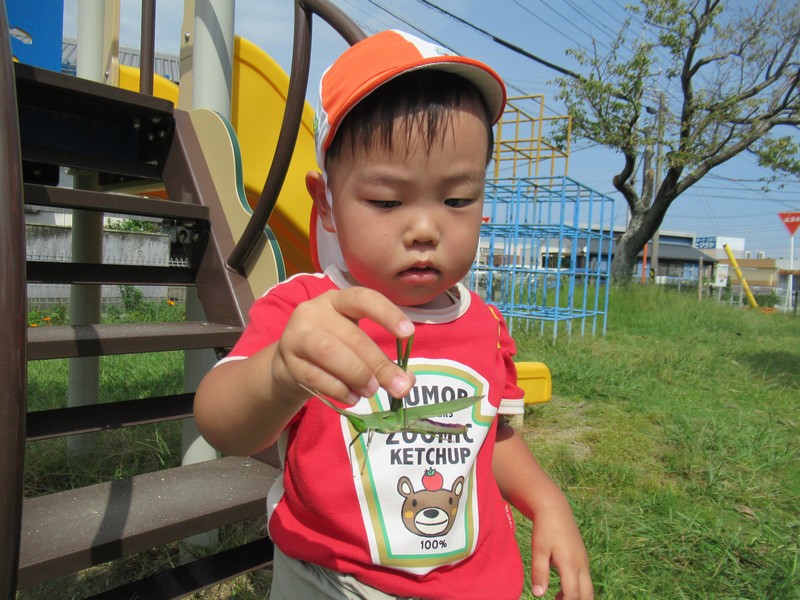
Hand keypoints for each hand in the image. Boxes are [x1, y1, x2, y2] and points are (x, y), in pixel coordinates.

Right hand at [271, 286, 415, 405]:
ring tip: (372, 391)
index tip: (408, 333)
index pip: (363, 299)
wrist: (288, 364)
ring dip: (356, 374)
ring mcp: (297, 335)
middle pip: (352, 335)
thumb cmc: (332, 349)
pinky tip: (353, 398)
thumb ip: (382, 361)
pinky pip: (315, 376)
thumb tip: (406, 382)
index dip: (387, 313)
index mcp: (338, 300)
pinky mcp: (287, 361)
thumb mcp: (356, 346)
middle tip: (398, 386)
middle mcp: (315, 311)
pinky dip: (339, 390)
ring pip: (329, 352)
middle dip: (379, 363)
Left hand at [530, 505, 592, 599]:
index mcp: (570, 563)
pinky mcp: (582, 559)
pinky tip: (560, 590)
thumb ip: (539, 572)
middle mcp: (581, 564)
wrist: (555, 509)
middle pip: (587, 595)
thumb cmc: (545, 529)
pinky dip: (577, 589)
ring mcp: (584, 561)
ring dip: (577, 597)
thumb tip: (538, 594)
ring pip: (588, 588)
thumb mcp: (538, 550)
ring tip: (557, 598)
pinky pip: (584, 580)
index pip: (573, 594)